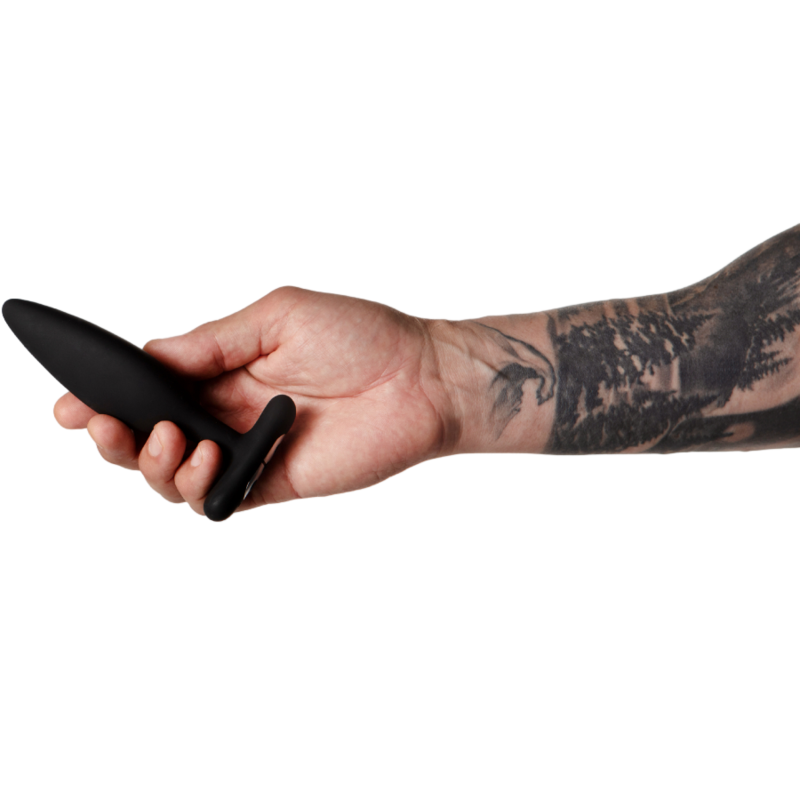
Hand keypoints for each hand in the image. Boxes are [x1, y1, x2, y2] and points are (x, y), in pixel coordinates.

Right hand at [51, 286, 455, 517]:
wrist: (423, 375)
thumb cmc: (361, 334)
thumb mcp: (275, 316)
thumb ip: (209, 342)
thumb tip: (147, 356)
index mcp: (223, 370)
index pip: (150, 389)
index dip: (106, 397)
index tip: (69, 399)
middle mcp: (228, 413)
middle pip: (149, 438)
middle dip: (111, 436)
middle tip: (94, 423)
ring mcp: (248, 453)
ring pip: (173, 476)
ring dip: (150, 462)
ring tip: (166, 437)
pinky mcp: (273, 485)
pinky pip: (217, 501)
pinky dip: (196, 487)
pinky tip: (203, 457)